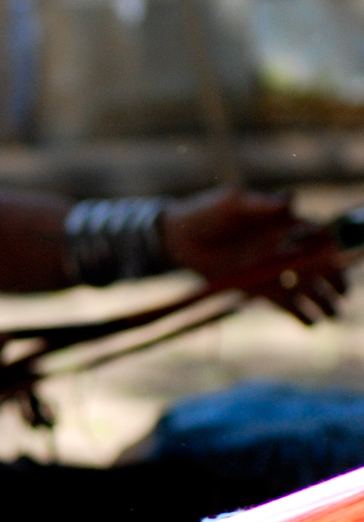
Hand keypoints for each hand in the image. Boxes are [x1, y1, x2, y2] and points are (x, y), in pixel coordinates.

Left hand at [162, 188, 345, 323]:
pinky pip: (285, 303)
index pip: (318, 235)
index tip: (332, 254)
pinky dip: (299, 313)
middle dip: (334, 278)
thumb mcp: (233, 203)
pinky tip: (312, 323)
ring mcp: (275, 270)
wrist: (179, 238)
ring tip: (334, 314)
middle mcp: (287, 248)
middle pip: (320, 265)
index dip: (329, 245)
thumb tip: (290, 198)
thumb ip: (261, 204)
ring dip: (324, 300)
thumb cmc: (208, 212)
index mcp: (287, 224)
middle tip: (343, 292)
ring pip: (308, 287)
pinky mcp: (260, 289)